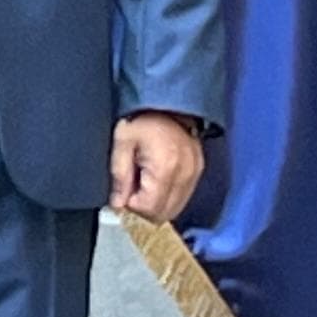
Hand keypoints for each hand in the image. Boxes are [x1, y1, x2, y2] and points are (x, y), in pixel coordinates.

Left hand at [110, 109, 206, 225]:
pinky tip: (157, 178)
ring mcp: (195, 174)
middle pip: (164, 213)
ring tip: (145, 180)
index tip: (124, 190)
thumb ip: (119, 176)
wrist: (168, 103)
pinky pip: (183, 197)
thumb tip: (118, 203)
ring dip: (157, 203)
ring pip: (175, 208)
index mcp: (165, 167)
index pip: (149, 208)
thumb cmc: (144, 118)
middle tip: (133, 187)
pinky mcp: (198, 171)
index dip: (132, 204)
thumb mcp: (122, 142)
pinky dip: (168, 195)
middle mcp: (185, 174)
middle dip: (144, 207)